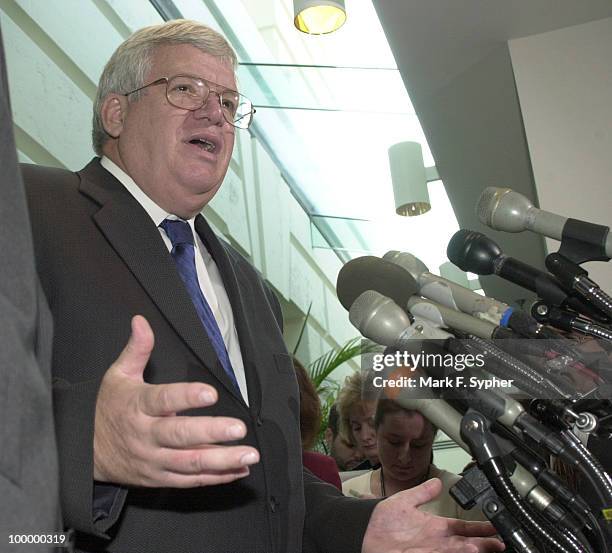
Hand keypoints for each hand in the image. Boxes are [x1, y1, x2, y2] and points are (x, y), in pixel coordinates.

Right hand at [94, 315, 258, 486]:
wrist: (86, 453)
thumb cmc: (109, 409)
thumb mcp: (117, 375)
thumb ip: (136, 349)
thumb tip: (141, 321)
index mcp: (138, 406)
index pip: (163, 400)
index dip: (187, 397)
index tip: (210, 393)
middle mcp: (147, 435)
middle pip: (181, 435)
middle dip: (212, 432)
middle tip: (238, 428)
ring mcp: (154, 460)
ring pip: (190, 463)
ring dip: (222, 460)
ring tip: (248, 455)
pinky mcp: (160, 478)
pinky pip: (190, 481)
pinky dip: (216, 477)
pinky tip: (238, 471)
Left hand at [362, 478, 504, 552]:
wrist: (362, 534)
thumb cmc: (381, 522)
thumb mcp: (404, 502)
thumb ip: (422, 493)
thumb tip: (438, 482)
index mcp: (435, 528)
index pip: (463, 529)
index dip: (480, 529)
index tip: (496, 529)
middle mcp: (436, 543)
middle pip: (465, 545)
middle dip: (483, 544)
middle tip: (501, 543)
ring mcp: (429, 552)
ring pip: (455, 552)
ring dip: (468, 550)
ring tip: (484, 547)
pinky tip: (462, 551)